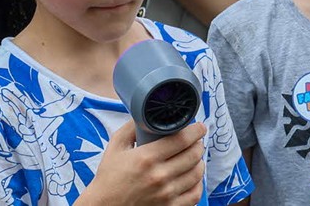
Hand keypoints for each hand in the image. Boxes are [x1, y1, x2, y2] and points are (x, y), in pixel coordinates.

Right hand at [78, 120, 206, 205]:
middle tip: (196, 140)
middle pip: (193, 155)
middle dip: (198, 144)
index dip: (196, 131)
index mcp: (146, 158)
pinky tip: (192, 178)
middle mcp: (159, 176)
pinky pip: (194, 195)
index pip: (182, 140)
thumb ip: (132, 127)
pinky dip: (197, 184)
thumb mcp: (116, 146)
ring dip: (199, 162)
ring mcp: (166, 194)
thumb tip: (146, 113)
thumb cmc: (109, 177)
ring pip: (196, 174)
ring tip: (195, 157)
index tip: (200, 127)